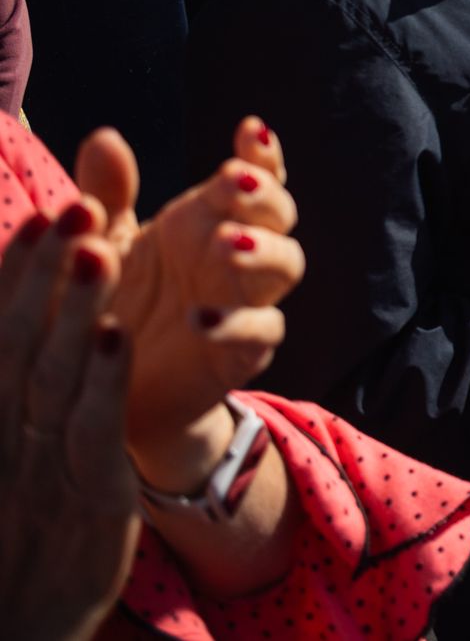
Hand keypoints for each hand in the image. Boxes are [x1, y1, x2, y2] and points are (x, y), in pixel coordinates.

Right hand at [0, 199, 137, 640]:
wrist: (20, 628)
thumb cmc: (14, 532)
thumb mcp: (10, 450)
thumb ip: (14, 371)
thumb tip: (22, 316)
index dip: (14, 274)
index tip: (37, 216)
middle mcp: (0, 436)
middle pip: (20, 341)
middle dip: (46, 273)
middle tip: (73, 207)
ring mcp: (36, 468)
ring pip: (55, 376)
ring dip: (77, 310)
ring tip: (98, 248)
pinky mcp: (86, 499)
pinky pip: (92, 430)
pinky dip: (104, 380)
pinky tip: (122, 332)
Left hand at [83, 120, 304, 490]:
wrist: (111, 387)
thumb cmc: (116, 303)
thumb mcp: (100, 244)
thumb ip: (105, 195)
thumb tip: (104, 137)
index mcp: (210, 219)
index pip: (255, 177)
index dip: (262, 154)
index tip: (250, 129)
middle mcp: (237, 254)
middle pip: (281, 213)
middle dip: (265, 195)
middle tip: (235, 184)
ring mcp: (248, 300)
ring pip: (287, 264)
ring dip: (264, 250)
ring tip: (228, 245)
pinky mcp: (243, 352)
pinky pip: (263, 332)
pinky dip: (238, 323)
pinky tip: (197, 318)